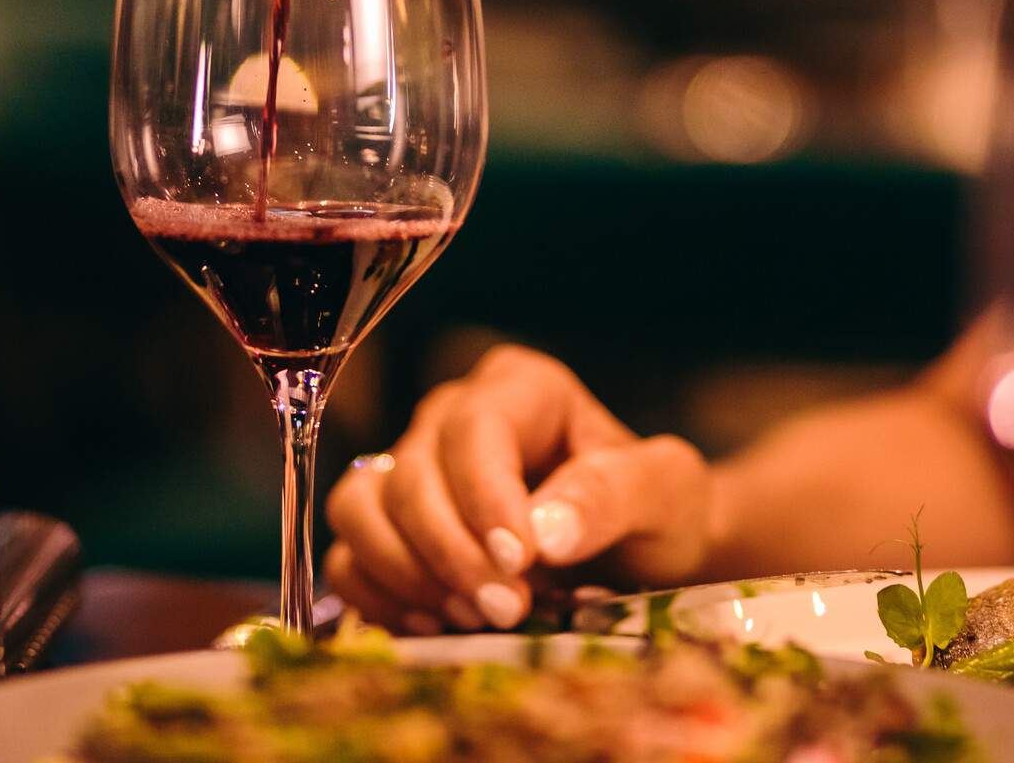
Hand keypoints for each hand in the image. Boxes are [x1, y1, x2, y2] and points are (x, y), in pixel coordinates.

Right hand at [323, 344, 716, 633]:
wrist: (644, 556)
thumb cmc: (656, 511)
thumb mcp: (666, 492)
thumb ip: (614, 492)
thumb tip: (544, 529)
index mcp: (521, 388)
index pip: (474, 429)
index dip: (484, 497)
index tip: (519, 561)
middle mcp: (453, 418)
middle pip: (410, 474)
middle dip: (452, 551)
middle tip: (508, 610)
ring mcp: (411, 469)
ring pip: (360, 507)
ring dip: (406, 572)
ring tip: (473, 616)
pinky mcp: (390, 527)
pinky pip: (348, 557)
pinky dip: (380, 597)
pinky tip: (438, 625)